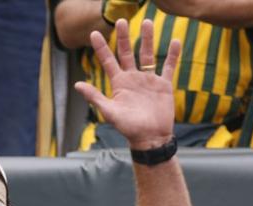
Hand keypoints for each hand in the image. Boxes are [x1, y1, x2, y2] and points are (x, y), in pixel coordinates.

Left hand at [74, 18, 179, 149]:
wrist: (151, 138)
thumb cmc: (129, 128)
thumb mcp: (110, 112)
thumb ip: (95, 97)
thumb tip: (77, 85)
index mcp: (119, 84)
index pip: (108, 61)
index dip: (101, 48)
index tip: (95, 33)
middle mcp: (132, 79)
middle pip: (127, 53)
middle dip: (124, 37)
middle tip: (122, 20)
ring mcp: (148, 80)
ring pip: (147, 55)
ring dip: (148, 39)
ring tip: (148, 22)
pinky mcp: (163, 85)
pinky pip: (168, 66)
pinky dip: (172, 55)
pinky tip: (175, 41)